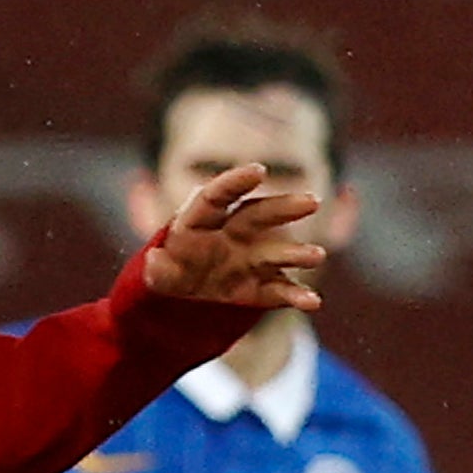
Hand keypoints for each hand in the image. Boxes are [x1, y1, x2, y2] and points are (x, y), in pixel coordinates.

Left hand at [138, 163, 328, 313]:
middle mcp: (231, 234)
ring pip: (275, 252)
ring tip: (317, 256)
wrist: (183, 301)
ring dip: (297, 254)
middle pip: (258, 216)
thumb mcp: (157, 276)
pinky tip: (313, 301)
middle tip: (312, 202)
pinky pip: (279, 289)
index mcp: (200, 221)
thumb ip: (156, 270)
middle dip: (284, 208)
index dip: (235, 182)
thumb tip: (155, 259)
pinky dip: (296, 296)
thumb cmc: (170, 275)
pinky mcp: (260, 286)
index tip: (258, 171)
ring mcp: (248, 260)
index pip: (217, 196)